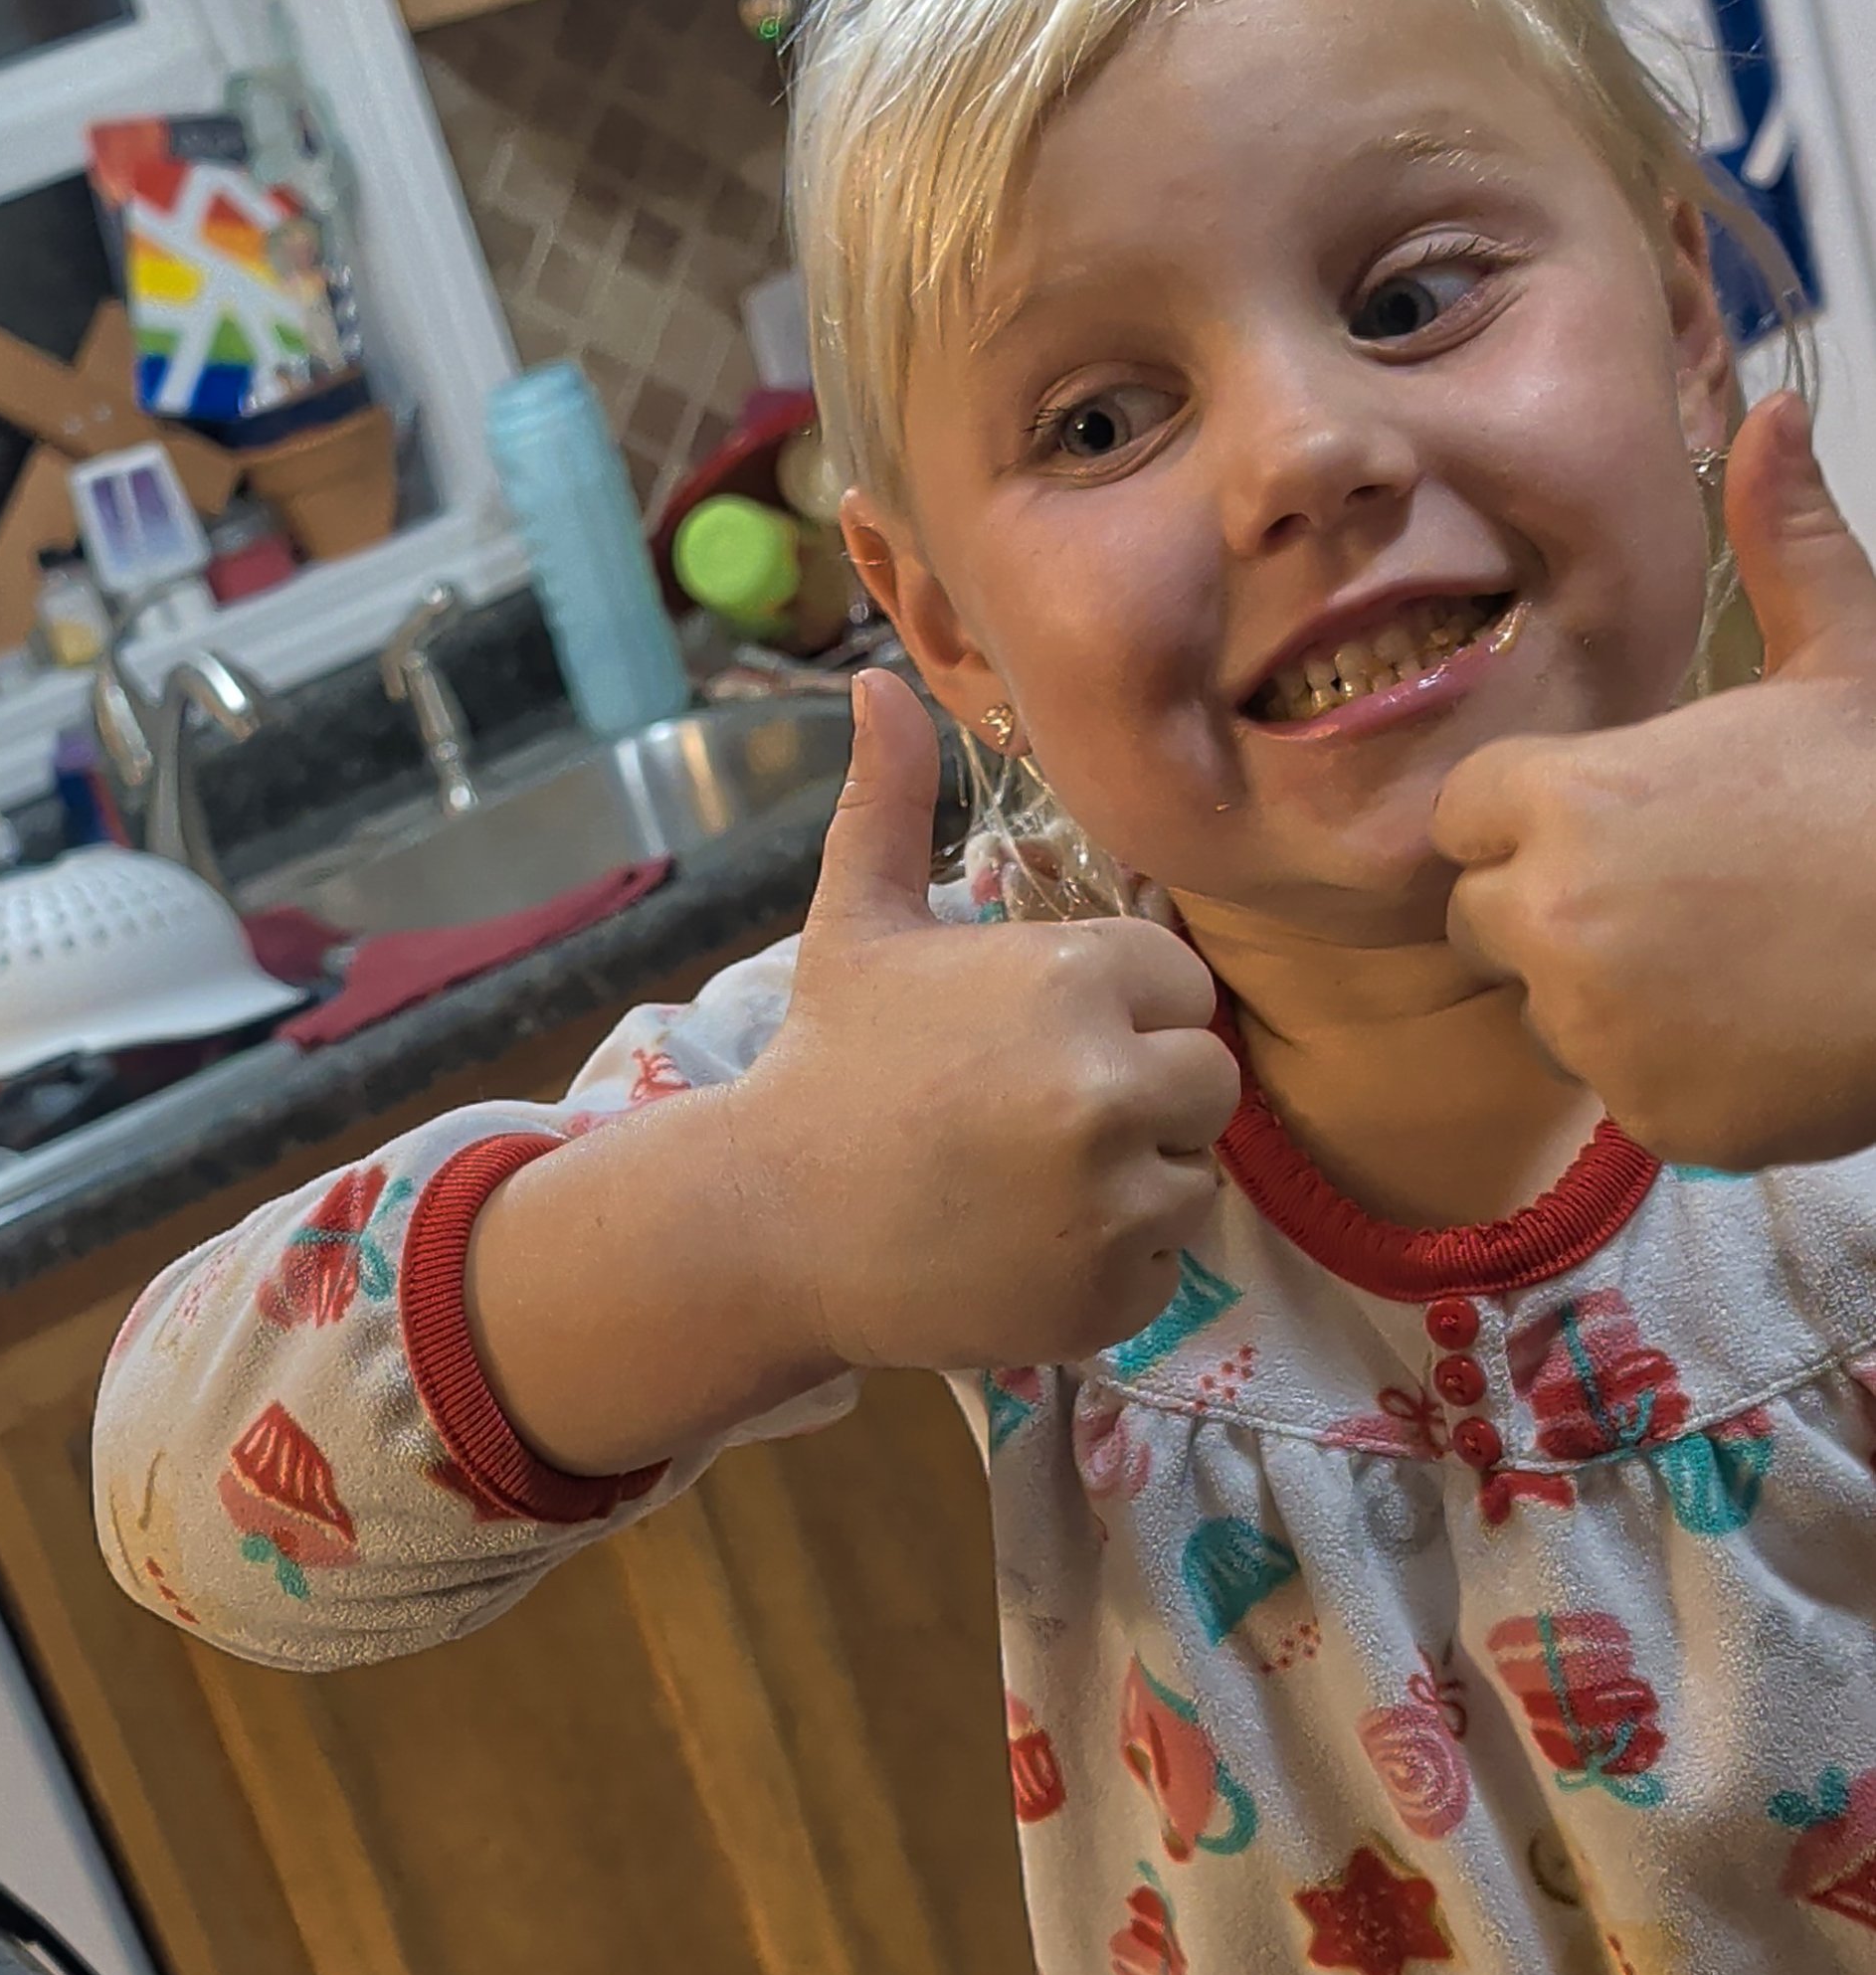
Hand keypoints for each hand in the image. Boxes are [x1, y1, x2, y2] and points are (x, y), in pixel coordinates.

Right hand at [734, 667, 1239, 1372]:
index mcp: (1074, 977)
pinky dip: (1110, 1265)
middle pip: (1207, 1081)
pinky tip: (1024, 1245)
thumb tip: (876, 681)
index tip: (1038, 1046)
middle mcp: (1110, 1082)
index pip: (1182, 987)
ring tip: (1028, 1185)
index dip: (1119, 1014)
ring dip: (1132, 1182)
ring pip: (1194, 1176)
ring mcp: (1117, 1198)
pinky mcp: (1114, 1292)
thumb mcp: (858, 923)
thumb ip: (891, 803)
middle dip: (1141, 1098)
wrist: (769, 1227)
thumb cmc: (826, 1064)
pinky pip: (1165, 1265)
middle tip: (1037, 1121)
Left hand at [1438, 393, 1875, 1167]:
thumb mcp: (1845, 662)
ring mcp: (1591, 1025)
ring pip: (1547, 1011)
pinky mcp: (1642, 1112)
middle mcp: (1551, 916)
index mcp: (1570, 799)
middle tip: (1674, 899)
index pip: (1466, 812)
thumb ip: (1786, 548)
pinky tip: (1754, 1031)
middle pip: (1483, 919)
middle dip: (1549, 910)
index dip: (1527, 817)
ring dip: (1608, 996)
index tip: (1605, 825)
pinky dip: (1673, 1072)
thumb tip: (1773, 417)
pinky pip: (1619, 1089)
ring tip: (1727, 962)